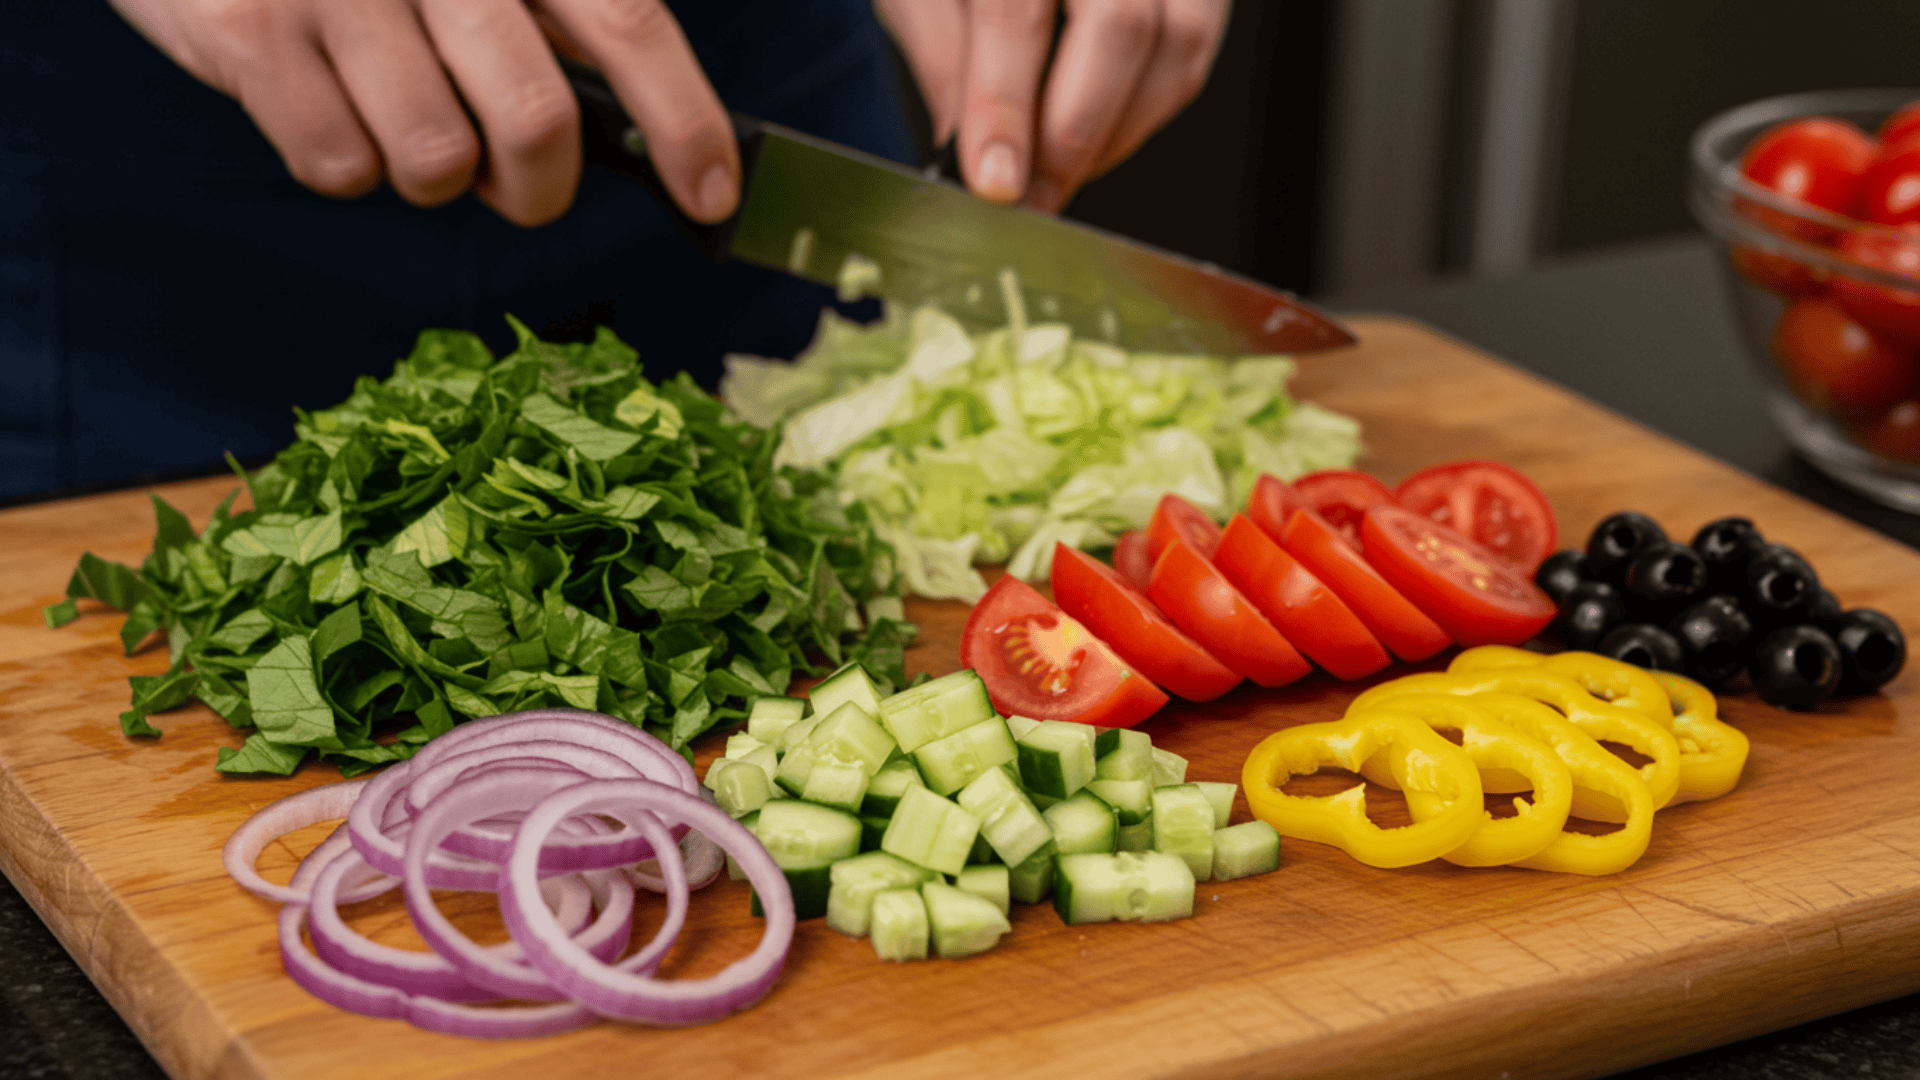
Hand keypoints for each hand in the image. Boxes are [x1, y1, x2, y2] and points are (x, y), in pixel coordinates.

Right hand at [108, 0, 739, 226]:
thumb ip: (561, 31)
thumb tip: (663, 142)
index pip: (628, 20)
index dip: (684, 119)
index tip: (711, 193)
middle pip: (535, 120)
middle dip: (539, 191)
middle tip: (518, 186)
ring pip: (434, 162)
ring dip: (434, 177)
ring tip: (407, 119)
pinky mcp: (252, 32)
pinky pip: (338, 165)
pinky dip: (346, 162)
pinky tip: (334, 102)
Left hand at [875, 0, 1230, 212]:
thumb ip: (949, 66)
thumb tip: (977, 161)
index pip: (1014, 12)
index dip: (1006, 107)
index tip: (996, 183)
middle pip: (1121, 26)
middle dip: (1073, 135)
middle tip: (1031, 197)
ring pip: (1174, 46)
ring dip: (1116, 132)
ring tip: (1058, 170)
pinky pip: (1192, 49)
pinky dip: (1145, 109)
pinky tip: (1096, 131)